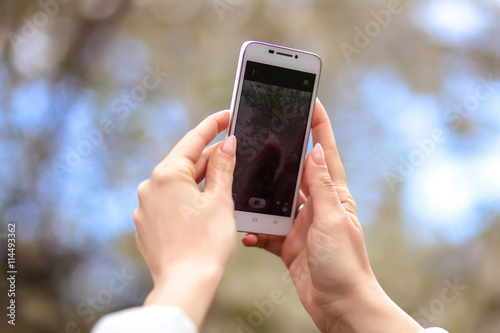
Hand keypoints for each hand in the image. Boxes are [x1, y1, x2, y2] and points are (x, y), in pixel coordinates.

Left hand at [133, 110, 236, 327]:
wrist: (186, 284)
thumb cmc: (206, 243)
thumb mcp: (220, 199)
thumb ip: (223, 167)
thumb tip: (226, 144)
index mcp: (167, 174)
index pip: (193, 140)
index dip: (213, 125)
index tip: (226, 115)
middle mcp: (150, 186)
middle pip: (185, 162)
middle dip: (210, 156)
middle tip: (233, 150)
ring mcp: (145, 206)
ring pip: (178, 183)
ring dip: (200, 179)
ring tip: (223, 179)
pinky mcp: (147, 224)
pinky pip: (169, 201)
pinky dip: (187, 197)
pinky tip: (204, 204)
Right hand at [243, 100, 422, 332]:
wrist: (340, 307)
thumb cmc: (345, 264)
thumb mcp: (332, 221)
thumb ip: (322, 187)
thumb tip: (315, 151)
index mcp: (334, 195)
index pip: (326, 153)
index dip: (320, 126)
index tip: (312, 101)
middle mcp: (317, 206)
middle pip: (296, 173)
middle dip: (280, 156)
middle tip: (262, 136)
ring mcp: (301, 225)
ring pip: (275, 201)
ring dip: (261, 197)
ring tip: (243, 185)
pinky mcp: (288, 244)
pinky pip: (266, 231)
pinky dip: (255, 230)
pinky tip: (246, 232)